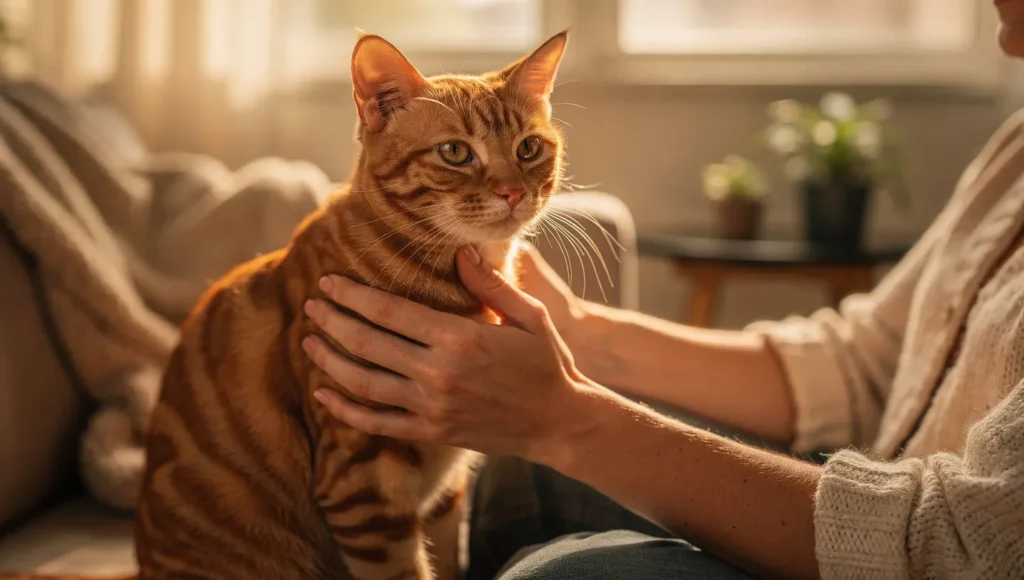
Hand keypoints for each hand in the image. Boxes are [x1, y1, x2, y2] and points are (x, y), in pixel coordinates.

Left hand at [302, 246, 591, 461]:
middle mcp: (438, 372)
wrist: (559, 422)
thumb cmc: (546, 362)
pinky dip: (344, 409)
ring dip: (330, 360)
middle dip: (333, 321)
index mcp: (459, 337)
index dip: (352, 295)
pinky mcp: (431, 432)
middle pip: (367, 342)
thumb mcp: (529, 314)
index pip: (389, 310)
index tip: (329, 282)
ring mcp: (431, 406)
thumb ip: (490, 284)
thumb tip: (459, 251)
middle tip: (312, 305)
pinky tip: (323, 393)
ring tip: (309, 342)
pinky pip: (376, 422)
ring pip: (363, 382)